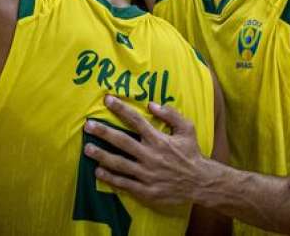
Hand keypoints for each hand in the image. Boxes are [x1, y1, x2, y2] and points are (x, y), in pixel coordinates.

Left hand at [83, 95, 210, 207]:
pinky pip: (125, 183)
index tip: (107, 99)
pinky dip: (110, 178)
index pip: (136, 120)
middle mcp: (150, 156)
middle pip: (122, 141)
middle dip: (103, 132)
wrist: (202, 183)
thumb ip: (171, 114)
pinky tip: (99, 172)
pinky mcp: (147, 190)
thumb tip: (151, 104)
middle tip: (88, 125)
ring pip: (119, 163)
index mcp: (159, 140)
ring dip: (101, 155)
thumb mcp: (187, 129)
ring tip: (87, 149)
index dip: (121, 109)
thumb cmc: (191, 154)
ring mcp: (147, 174)